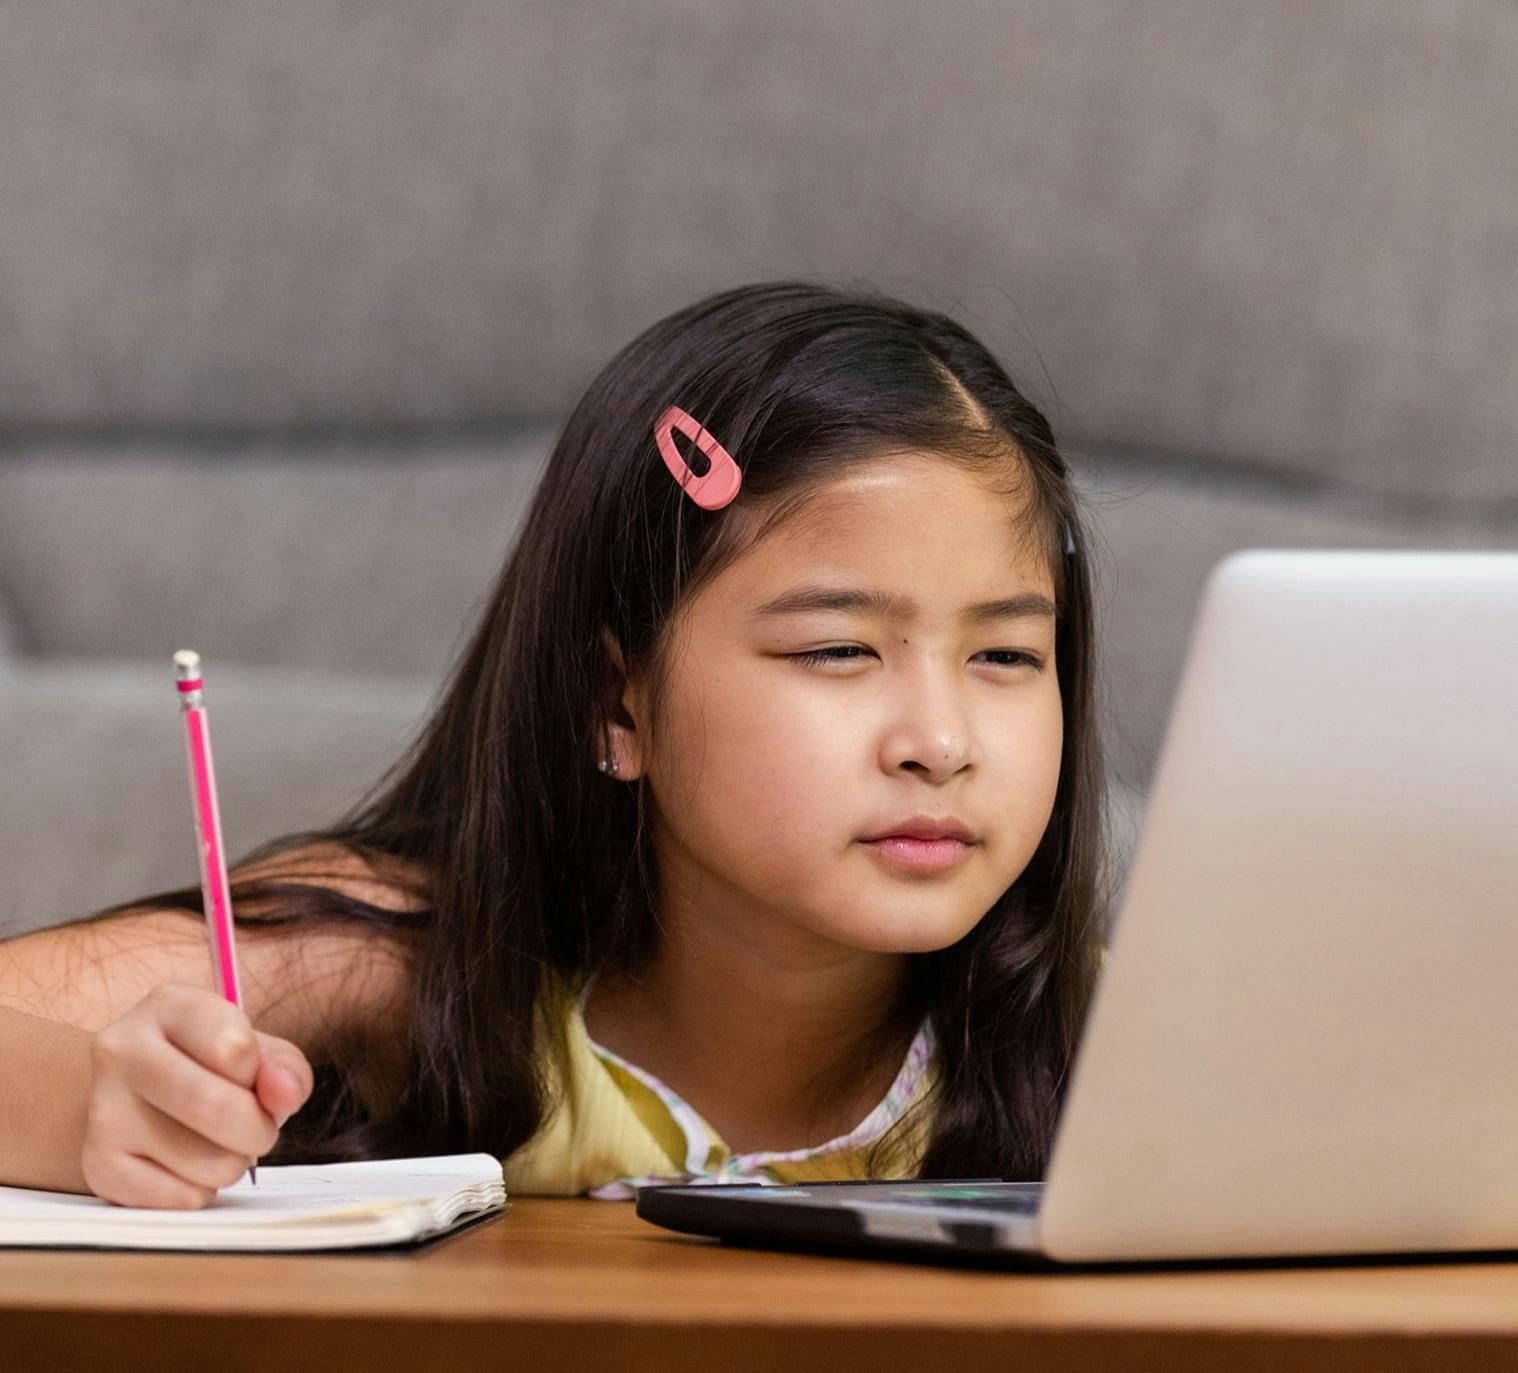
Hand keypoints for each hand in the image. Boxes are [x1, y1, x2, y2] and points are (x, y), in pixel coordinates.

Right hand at [80, 983, 314, 1207]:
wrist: (134, 1095)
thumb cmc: (209, 1067)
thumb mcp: (256, 1050)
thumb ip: (284, 1068)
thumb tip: (285, 1094)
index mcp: (168, 1006)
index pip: (235, 1047)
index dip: (258, 1075)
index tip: (252, 1079)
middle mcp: (122, 1049)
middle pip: (214, 1106)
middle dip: (258, 1130)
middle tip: (259, 1131)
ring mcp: (103, 1109)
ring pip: (206, 1162)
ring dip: (234, 1164)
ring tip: (219, 1145)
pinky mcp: (97, 1164)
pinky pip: (181, 1197)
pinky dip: (202, 1191)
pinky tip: (187, 1166)